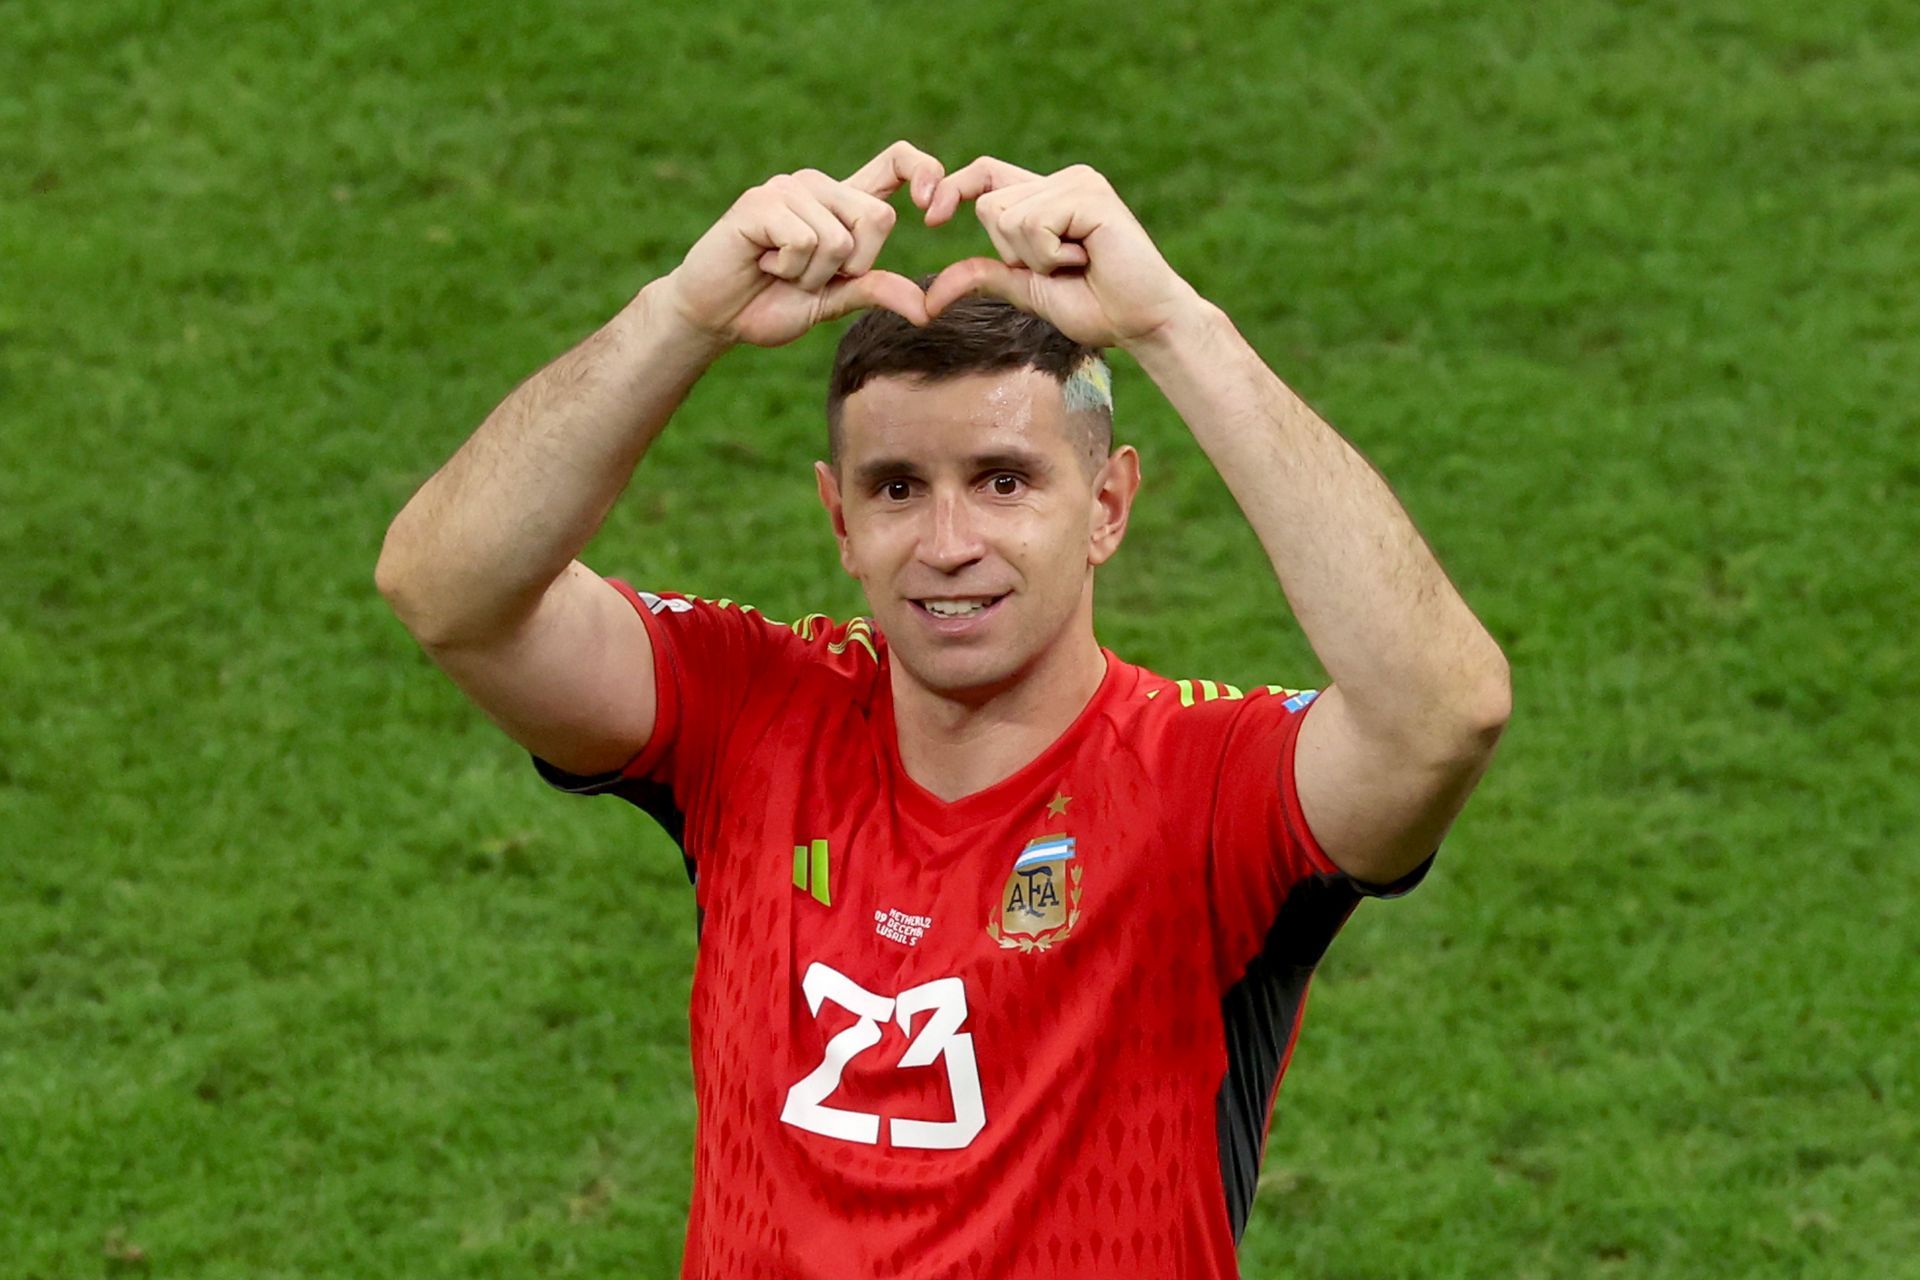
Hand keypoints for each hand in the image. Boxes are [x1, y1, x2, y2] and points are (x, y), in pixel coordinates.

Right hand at [658, 141, 945, 348]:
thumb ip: (875, 291)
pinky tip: (762, 263)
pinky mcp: (760, 202)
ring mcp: (788, 188)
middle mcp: (818, 186)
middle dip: (854, 266)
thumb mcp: (833, 302)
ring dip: (812, 275)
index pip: (897, 161)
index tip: (934, 211)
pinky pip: (805, 241)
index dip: (926, 172)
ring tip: (779, 270)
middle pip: (878, 218)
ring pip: (839, 239)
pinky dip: (788, 269)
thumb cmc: (770, 304)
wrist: (714, 316)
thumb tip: (927, 307)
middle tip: (809, 275)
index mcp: (842, 202)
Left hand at [922, 158, 1203, 349]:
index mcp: (1046, 196)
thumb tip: (928, 296)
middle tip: (1060, 266)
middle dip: (1011, 251)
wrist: (1143, 322)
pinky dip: (1050, 255)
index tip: (931, 219)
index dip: (952, 189)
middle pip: (989, 204)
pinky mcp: (1090, 195)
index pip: (984, 174)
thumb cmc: (1095, 307)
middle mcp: (1062, 180)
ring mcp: (1078, 182)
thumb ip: (986, 276)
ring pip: (1008, 216)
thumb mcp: (1027, 291)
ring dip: (1035, 258)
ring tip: (1077, 263)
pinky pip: (1034, 224)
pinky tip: (1087, 258)